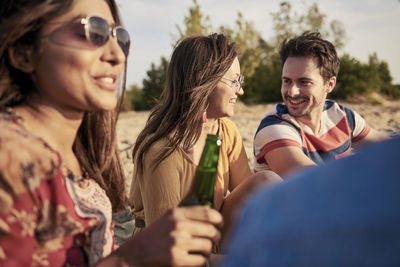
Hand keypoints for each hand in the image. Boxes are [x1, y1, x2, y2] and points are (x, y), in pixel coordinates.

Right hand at [107, 206, 222, 266]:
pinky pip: (201, 260)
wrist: (132, 255)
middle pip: (211, 230)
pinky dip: (201, 261)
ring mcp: (177, 242)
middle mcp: (177, 225)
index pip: (208, 213)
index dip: (219, 219)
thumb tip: (213, 216)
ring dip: (208, 251)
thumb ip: (187, 216)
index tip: (220, 225)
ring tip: (201, 252)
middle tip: (214, 241)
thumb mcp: (167, 219)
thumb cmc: (153, 238)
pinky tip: (194, 259)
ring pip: (208, 246)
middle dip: (216, 237)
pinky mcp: (176, 258)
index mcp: (176, 213)